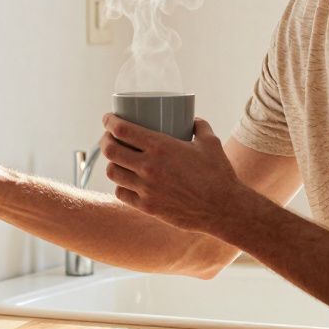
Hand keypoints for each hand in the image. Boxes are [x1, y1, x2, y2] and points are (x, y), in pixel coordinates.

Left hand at [101, 114, 246, 232]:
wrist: (223, 208)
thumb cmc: (219, 174)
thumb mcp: (210, 142)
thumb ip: (199, 126)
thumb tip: (191, 119)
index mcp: (161, 146)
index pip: (122, 130)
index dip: (109, 122)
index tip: (108, 119)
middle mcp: (149, 167)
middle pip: (110, 150)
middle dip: (105, 141)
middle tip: (109, 138)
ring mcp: (146, 188)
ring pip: (112, 172)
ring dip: (111, 163)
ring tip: (116, 160)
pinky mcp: (147, 207)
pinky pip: (121, 193)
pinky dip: (120, 185)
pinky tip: (124, 181)